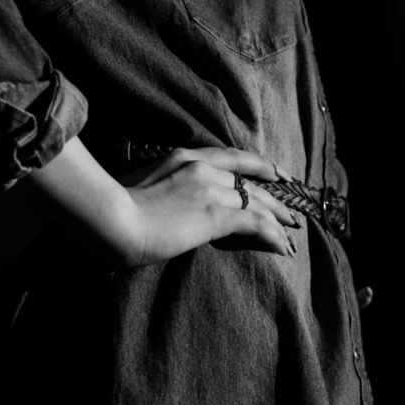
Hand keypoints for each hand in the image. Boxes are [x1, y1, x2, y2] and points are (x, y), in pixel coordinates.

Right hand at [23, 138, 299, 267]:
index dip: (257, 165)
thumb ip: (159, 187)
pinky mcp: (216, 214)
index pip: (231, 157)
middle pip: (250, 181)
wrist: (112, 218)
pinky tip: (284, 247)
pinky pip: (256, 223)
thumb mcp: (139, 187)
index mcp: (184, 158)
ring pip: (258, 202)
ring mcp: (211, 189)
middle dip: (273, 197)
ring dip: (278, 219)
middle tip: (290, 210)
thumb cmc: (114, 209)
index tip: (274, 173)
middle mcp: (203, 168)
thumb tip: (163, 202)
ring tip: (292, 232)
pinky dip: (273, 235)